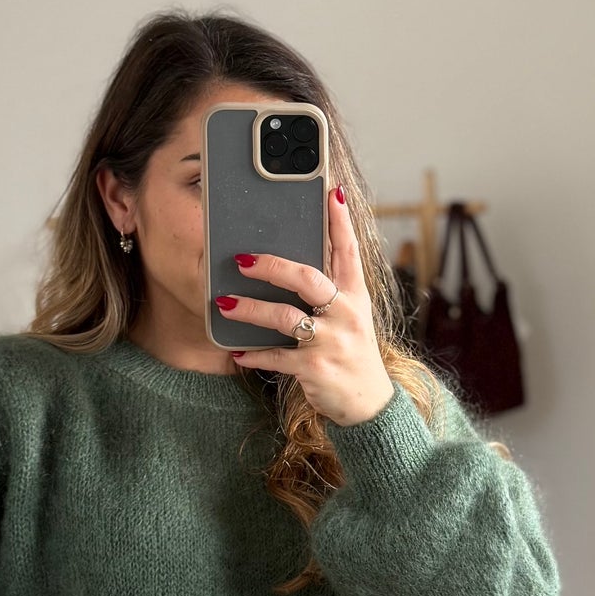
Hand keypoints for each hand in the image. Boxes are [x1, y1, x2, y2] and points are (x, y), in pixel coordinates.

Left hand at [220, 183, 395, 427]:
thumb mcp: (352, 317)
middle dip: (272, 265)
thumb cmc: (352, 352)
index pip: (348, 251)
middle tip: (242, 259)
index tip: (331, 192)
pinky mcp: (315, 367)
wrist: (370, 403)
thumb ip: (331, 290)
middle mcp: (346, 314)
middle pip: (307, 278)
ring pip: (284, 317)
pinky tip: (238, 352)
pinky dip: (254, 354)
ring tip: (225, 304)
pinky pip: (276, 356)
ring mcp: (331, 341)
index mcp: (355, 296)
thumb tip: (293, 263)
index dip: (339, 221)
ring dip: (250, 310)